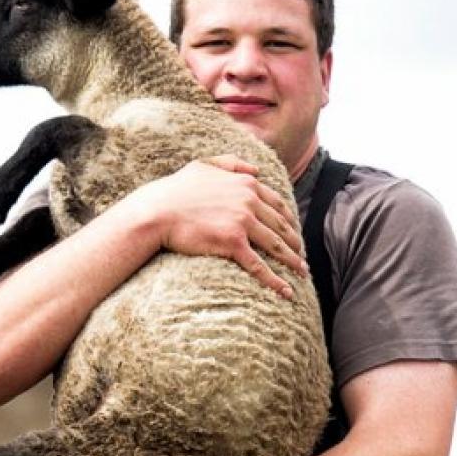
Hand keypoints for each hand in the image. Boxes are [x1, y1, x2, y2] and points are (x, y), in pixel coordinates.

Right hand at [119, 155, 307, 296]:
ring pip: (276, 246)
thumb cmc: (175, 190)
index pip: (277, 205)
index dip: (289, 221)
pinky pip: (259, 266)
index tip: (293, 232)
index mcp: (246, 184)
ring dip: (292, 261)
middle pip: (281, 226)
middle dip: (295, 243)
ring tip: (301, 272)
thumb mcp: (203, 165)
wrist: (155, 211)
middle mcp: (249, 201)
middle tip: (301, 256)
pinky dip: (275, 281)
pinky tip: (286, 292)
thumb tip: (256, 169)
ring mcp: (242, 222)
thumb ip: (231, 163)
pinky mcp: (232, 243)